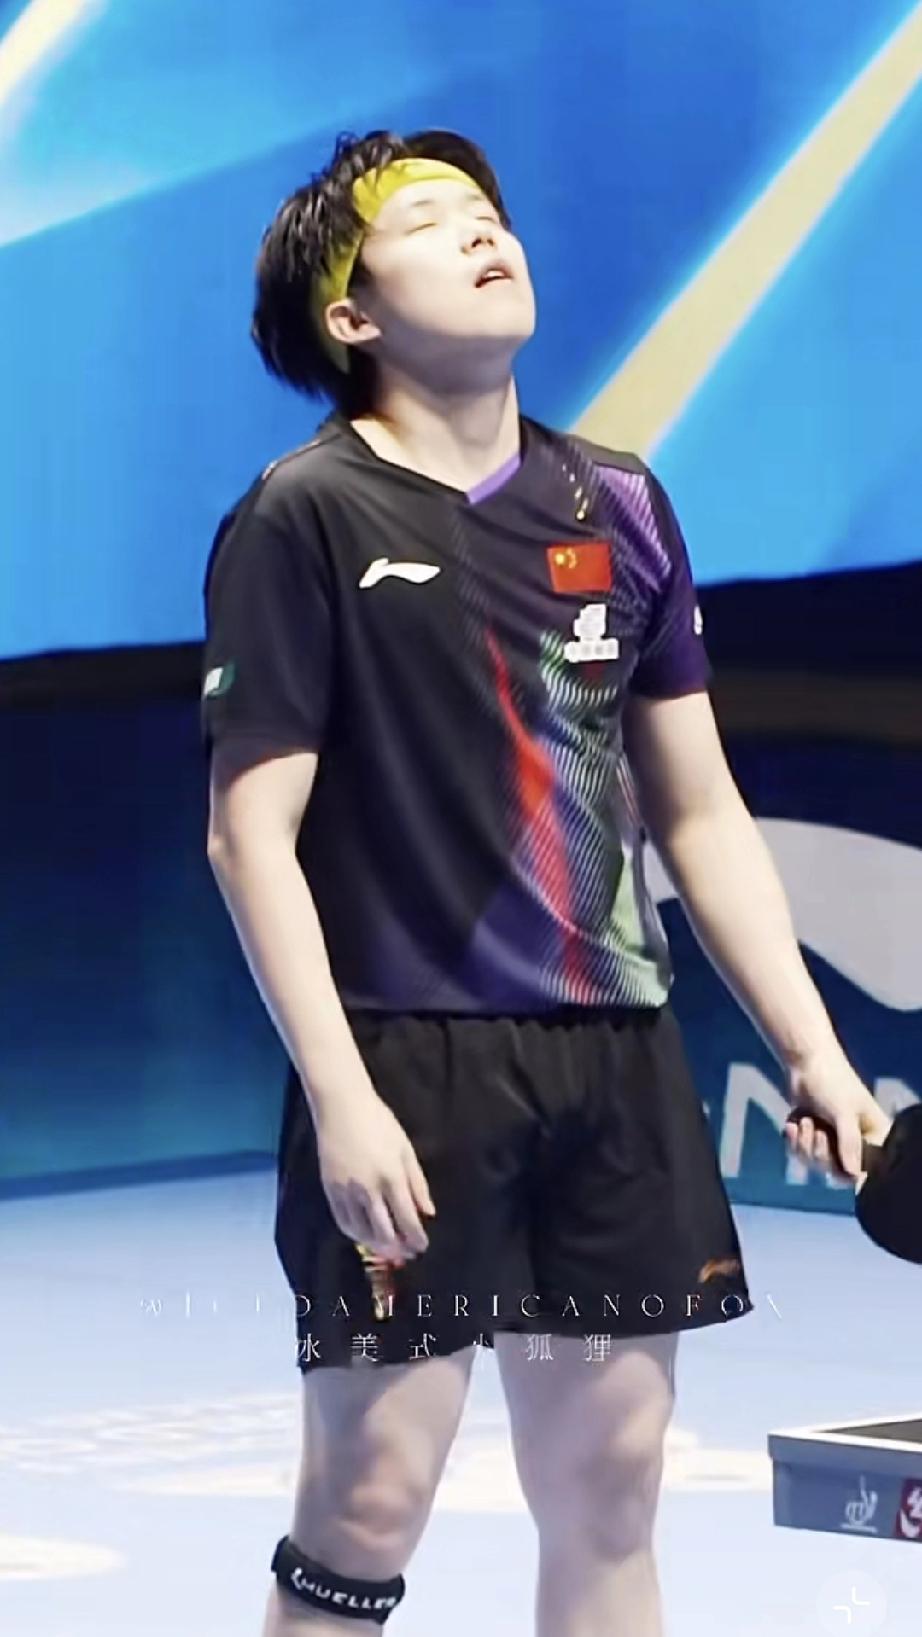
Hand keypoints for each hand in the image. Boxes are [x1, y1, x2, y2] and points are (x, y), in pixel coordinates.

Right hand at [314, 1092, 436, 1262]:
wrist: (341, 1106)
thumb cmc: (379, 1122)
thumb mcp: (405, 1149)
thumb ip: (417, 1184)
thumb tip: (428, 1212)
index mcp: (391, 1176)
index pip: (406, 1219)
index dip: (416, 1238)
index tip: (422, 1246)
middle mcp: (368, 1188)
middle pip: (384, 1231)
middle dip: (398, 1248)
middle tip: (407, 1254)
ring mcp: (346, 1190)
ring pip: (361, 1231)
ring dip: (376, 1245)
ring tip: (388, 1249)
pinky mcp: (330, 1189)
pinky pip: (342, 1221)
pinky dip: (355, 1234)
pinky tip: (364, 1236)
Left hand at [782, 1045, 892, 1182]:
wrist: (805, 1061)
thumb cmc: (832, 1082)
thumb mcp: (843, 1113)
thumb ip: (849, 1144)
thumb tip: (853, 1177)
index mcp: (874, 1136)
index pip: (863, 1171)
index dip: (845, 1168)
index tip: (831, 1151)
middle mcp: (856, 1143)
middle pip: (834, 1171)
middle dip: (818, 1151)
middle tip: (814, 1128)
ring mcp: (833, 1141)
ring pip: (814, 1163)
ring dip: (803, 1144)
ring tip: (804, 1121)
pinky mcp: (812, 1137)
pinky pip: (800, 1154)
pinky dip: (793, 1141)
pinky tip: (791, 1124)